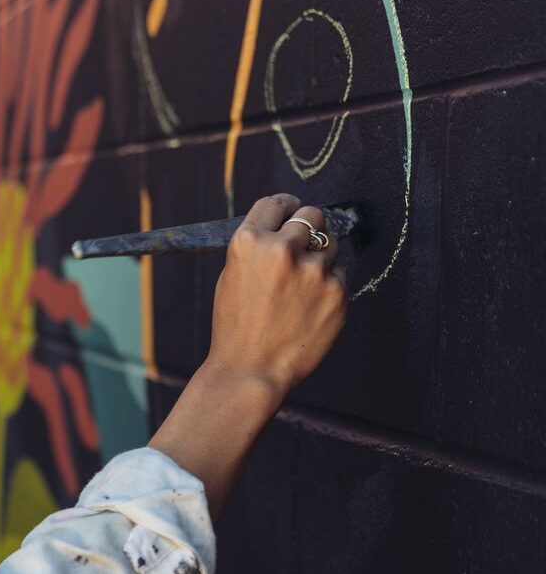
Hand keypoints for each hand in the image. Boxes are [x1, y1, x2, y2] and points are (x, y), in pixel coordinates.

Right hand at [207, 194, 346, 406]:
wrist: (250, 370)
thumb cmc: (236, 327)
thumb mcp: (232, 276)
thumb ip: (259, 246)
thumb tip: (287, 225)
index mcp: (249, 241)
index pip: (278, 203)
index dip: (288, 207)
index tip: (294, 212)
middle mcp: (282, 249)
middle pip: (313, 215)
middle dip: (310, 228)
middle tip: (305, 246)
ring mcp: (313, 271)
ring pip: (331, 245)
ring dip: (321, 259)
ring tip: (302, 289)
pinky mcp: (337, 293)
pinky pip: (341, 275)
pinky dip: (330, 287)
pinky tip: (311, 308)